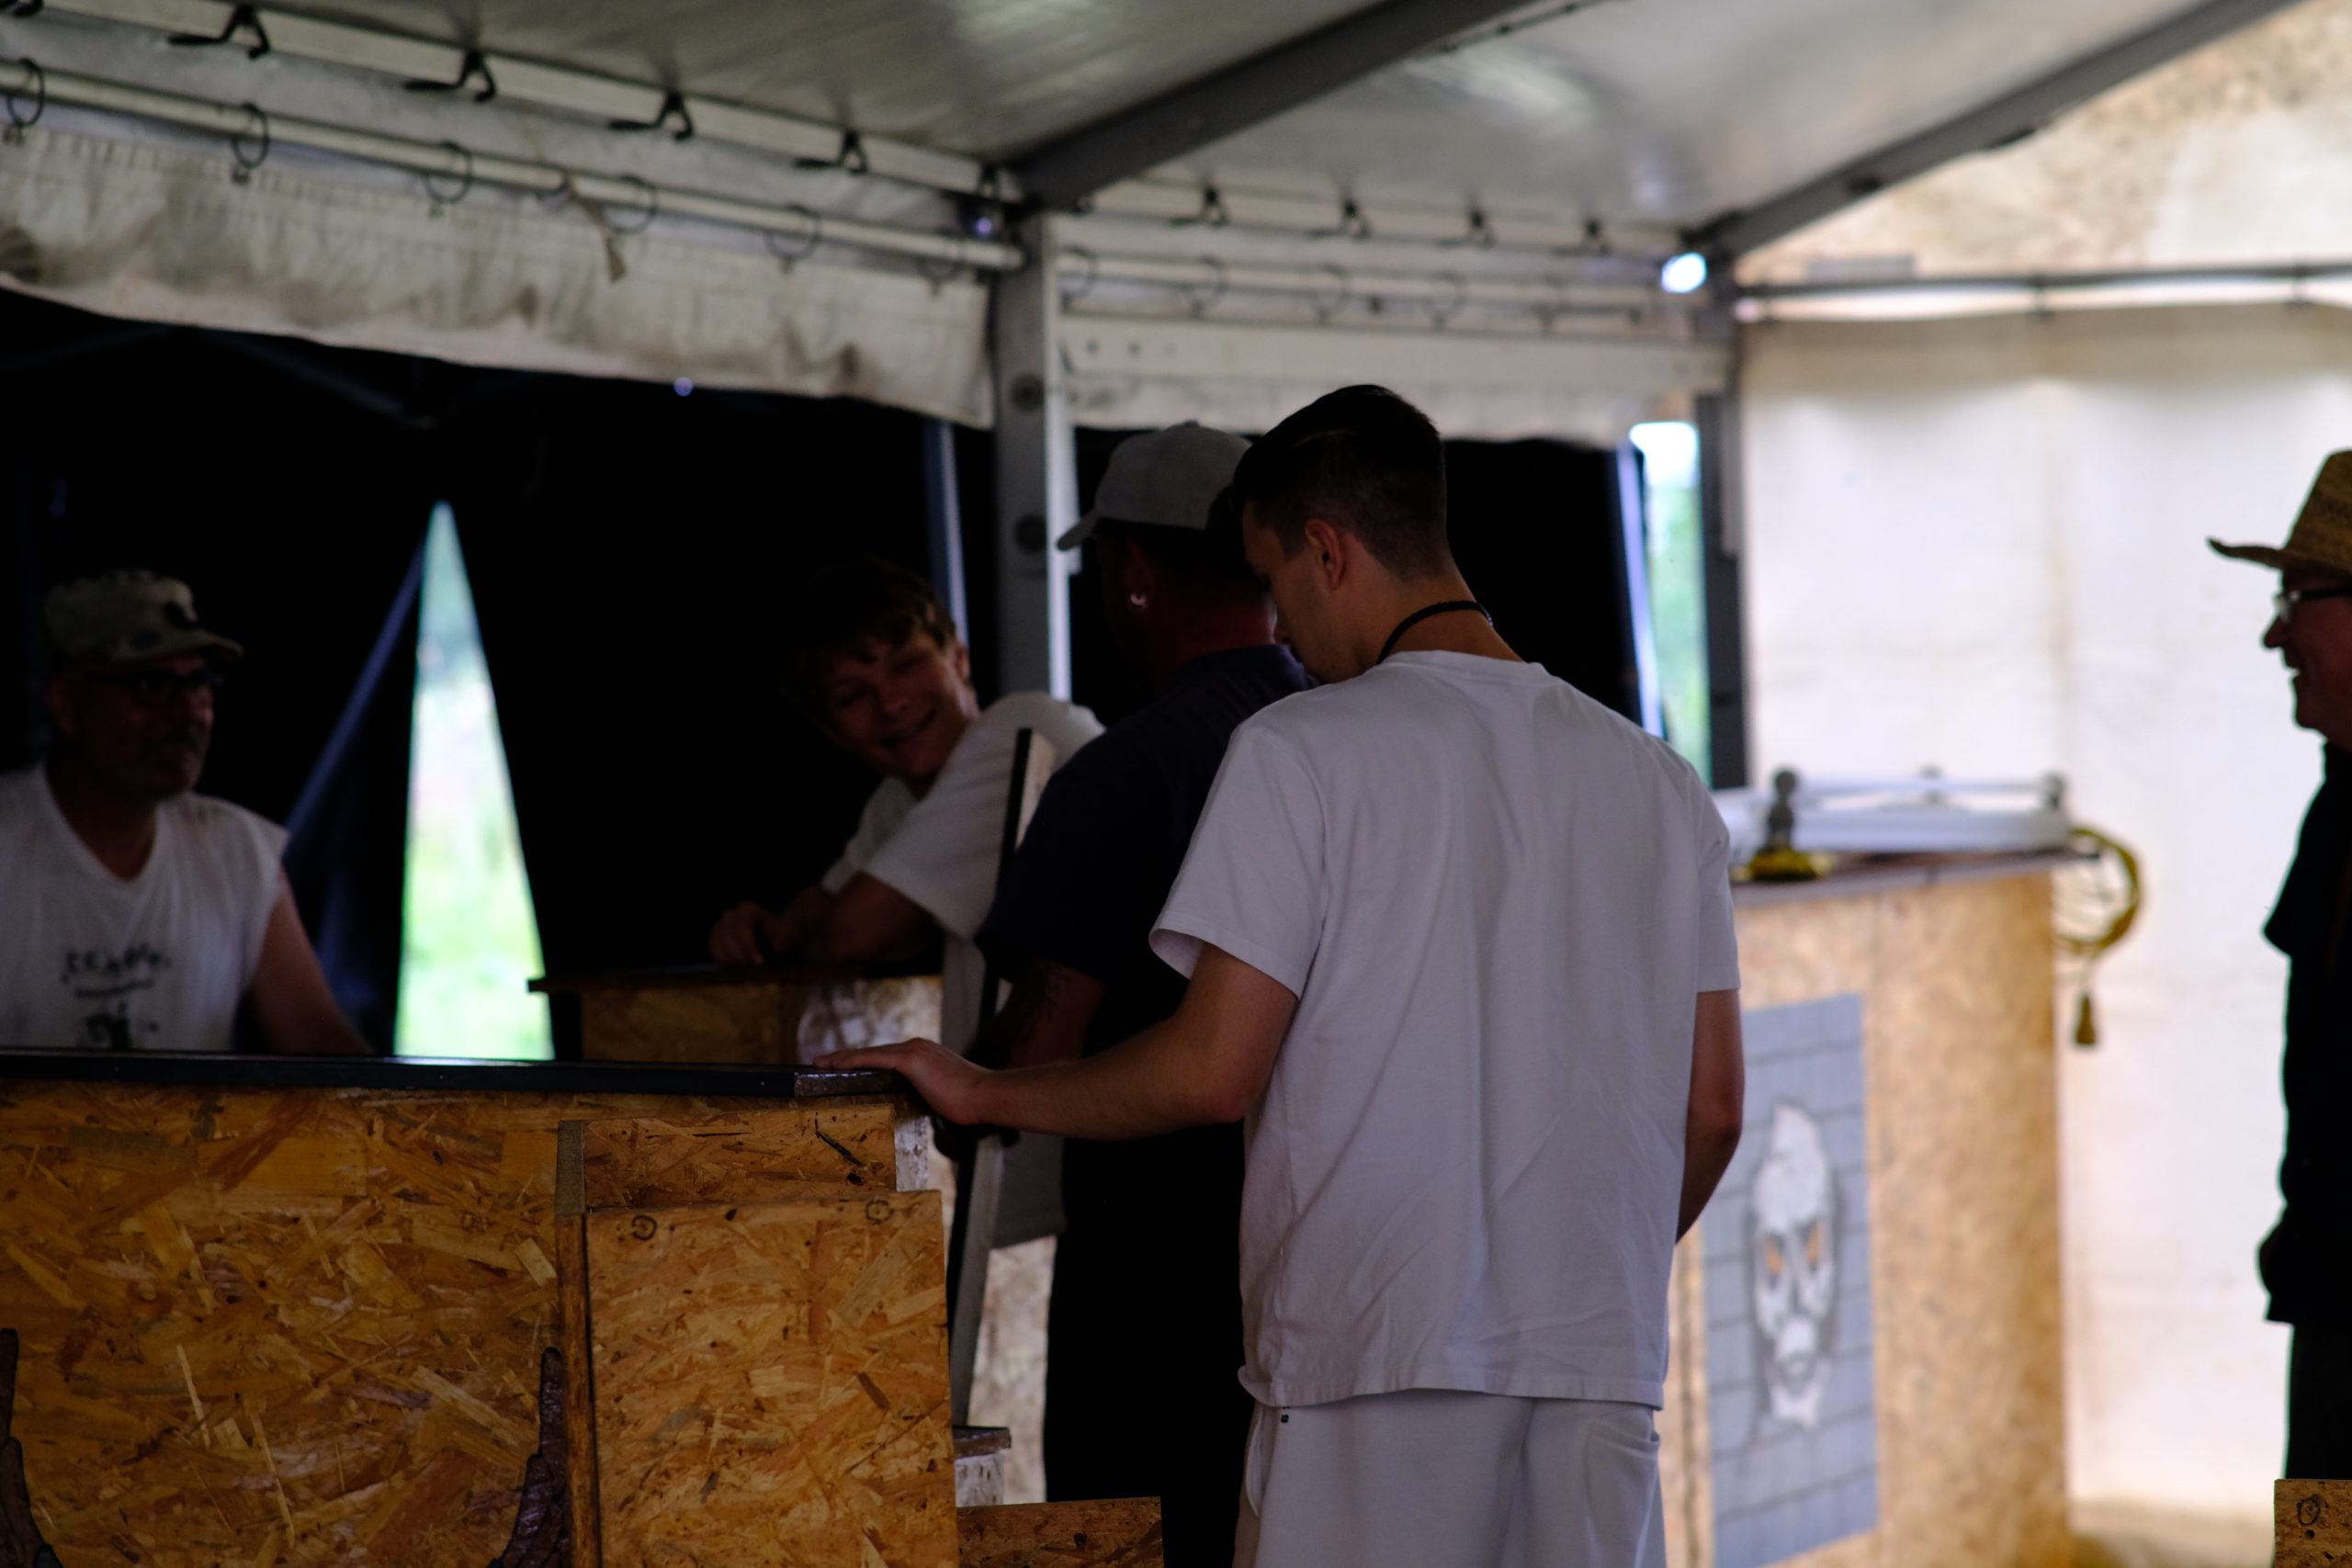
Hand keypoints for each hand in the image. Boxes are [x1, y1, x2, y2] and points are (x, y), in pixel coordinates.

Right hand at [709, 901, 789, 965]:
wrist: (773, 938)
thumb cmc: (781, 934)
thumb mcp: (789, 934)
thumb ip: (785, 937)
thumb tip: (777, 945)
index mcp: (747, 909)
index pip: (742, 926)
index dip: (748, 945)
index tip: (759, 962)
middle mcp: (730, 915)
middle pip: (726, 935)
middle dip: (739, 954)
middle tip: (753, 967)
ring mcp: (720, 926)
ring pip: (716, 943)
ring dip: (731, 959)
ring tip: (747, 968)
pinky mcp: (715, 939)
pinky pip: (713, 951)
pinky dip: (724, 961)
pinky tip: (738, 967)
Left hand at [824, 1038, 991, 1124]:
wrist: (985, 1095)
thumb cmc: (969, 1102)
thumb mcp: (941, 1096)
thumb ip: (925, 1095)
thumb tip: (914, 1108)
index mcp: (924, 1054)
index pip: (886, 1056)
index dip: (863, 1061)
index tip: (844, 1066)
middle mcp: (916, 1046)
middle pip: (873, 1052)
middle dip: (847, 1057)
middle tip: (823, 1062)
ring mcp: (913, 1051)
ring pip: (869, 1053)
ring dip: (842, 1057)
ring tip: (821, 1063)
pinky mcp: (911, 1059)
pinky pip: (873, 1059)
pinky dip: (852, 1061)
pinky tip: (835, 1065)